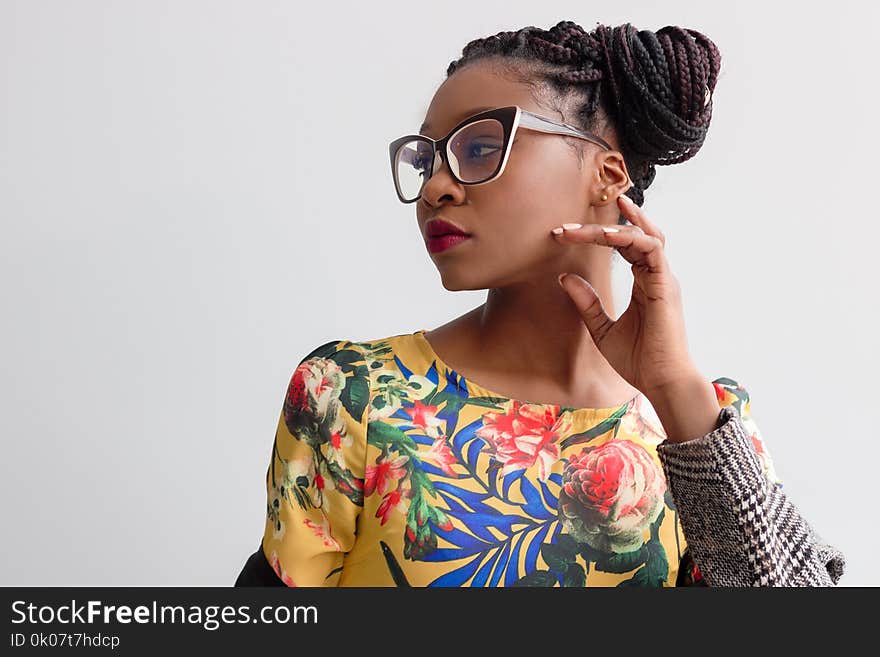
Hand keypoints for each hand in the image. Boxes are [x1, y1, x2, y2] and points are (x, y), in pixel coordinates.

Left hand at [554, 194, 697, 396]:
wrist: (660, 382)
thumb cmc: (638, 360)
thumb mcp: (601, 329)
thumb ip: (587, 303)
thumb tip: (563, 277)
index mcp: (644, 282)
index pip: (624, 245)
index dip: (596, 235)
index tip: (564, 234)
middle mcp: (656, 275)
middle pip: (633, 235)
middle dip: (598, 226)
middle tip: (565, 227)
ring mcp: (663, 278)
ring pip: (644, 236)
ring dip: (612, 227)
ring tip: (580, 229)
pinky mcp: (666, 285)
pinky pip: (652, 249)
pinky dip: (630, 238)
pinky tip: (605, 236)